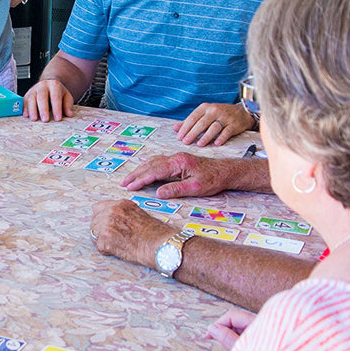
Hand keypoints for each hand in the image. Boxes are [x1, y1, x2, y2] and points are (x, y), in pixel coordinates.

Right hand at [23, 77, 74, 121]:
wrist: (49, 85)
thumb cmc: (58, 93)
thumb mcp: (66, 97)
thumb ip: (68, 105)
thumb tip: (69, 114)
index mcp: (54, 85)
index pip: (56, 97)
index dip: (57, 108)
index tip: (58, 118)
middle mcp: (43, 85)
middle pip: (42, 97)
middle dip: (43, 109)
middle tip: (45, 120)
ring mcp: (34, 89)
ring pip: (31, 99)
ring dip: (32, 110)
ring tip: (34, 119)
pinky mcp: (27, 94)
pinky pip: (24, 101)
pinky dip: (25, 109)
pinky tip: (26, 116)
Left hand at [91, 200, 173, 268]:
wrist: (158, 243)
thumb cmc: (154, 232)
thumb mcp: (138, 214)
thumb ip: (123, 214)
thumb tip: (114, 219)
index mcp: (120, 205)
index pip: (98, 207)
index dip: (100, 217)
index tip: (103, 224)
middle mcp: (112, 212)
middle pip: (94, 221)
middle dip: (100, 230)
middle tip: (111, 238)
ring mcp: (107, 225)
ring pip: (94, 233)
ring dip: (103, 240)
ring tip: (116, 244)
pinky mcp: (106, 239)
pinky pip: (99, 246)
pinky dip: (106, 250)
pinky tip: (117, 250)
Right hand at [120, 152, 255, 199]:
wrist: (226, 171)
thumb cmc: (213, 179)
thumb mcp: (195, 188)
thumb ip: (176, 189)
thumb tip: (158, 193)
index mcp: (178, 163)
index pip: (154, 171)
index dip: (141, 180)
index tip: (130, 187)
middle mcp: (175, 157)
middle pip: (150, 165)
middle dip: (136, 174)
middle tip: (123, 183)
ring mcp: (177, 157)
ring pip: (153, 162)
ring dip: (140, 170)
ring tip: (130, 179)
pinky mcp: (179, 160)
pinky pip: (159, 161)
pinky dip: (148, 166)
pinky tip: (145, 170)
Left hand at [175, 103, 254, 146]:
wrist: (242, 112)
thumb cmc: (219, 114)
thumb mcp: (205, 114)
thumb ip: (190, 121)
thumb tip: (175, 128)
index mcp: (205, 107)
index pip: (193, 117)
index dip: (185, 127)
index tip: (179, 137)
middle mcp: (215, 111)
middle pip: (202, 123)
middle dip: (193, 133)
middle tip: (186, 142)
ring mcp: (225, 117)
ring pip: (214, 127)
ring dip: (206, 136)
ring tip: (199, 144)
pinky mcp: (234, 124)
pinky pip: (227, 131)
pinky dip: (222, 137)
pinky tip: (216, 143)